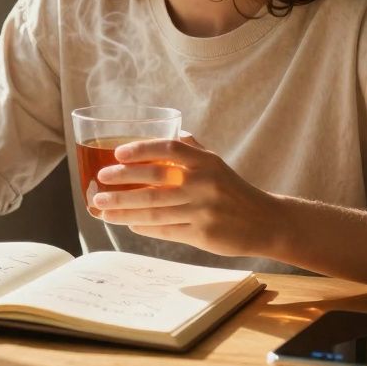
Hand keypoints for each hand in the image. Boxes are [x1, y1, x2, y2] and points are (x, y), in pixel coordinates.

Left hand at [92, 134, 275, 256]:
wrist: (265, 221)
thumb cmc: (233, 190)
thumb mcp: (216, 164)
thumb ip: (191, 148)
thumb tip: (162, 131)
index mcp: (206, 162)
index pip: (170, 148)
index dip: (142, 148)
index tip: (118, 153)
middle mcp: (204, 183)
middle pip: (155, 180)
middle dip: (122, 182)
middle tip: (101, 183)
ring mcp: (204, 209)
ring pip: (155, 209)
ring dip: (124, 209)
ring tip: (103, 209)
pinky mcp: (202, 233)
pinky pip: (165, 229)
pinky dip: (144, 226)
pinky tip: (129, 224)